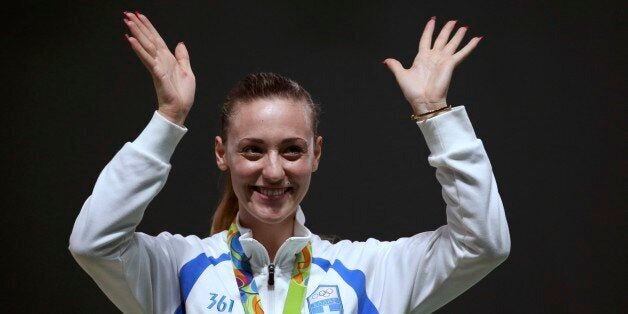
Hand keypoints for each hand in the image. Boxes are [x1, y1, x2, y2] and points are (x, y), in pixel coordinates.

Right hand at [123, 11, 195, 125]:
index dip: (148, 27)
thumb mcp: (187, 71)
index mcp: (168, 59)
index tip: (139, 16)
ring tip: (128, 22)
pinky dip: (140, 49)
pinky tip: (131, 40)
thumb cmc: (182, 95)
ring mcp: (157, 67)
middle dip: (139, 26)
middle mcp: (160, 61)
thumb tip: (180, 44)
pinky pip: (147, 59)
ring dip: (137, 33)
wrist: (180, 110)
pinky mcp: (157, 74)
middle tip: (127, 14)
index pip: (156, 39)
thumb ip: (183, 57)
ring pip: (146, 46)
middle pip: (148, 39)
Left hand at [383, 17, 481, 115]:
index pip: (426, 39)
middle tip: (453, 21)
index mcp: (422, 58)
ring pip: (452, 44)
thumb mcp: (401, 76)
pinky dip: (470, 46)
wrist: (424, 101)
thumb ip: (395, 66)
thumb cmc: (413, 92)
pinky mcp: (451, 64)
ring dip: (458, 35)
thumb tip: (385, 61)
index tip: (433, 20)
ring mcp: (443, 60)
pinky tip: (477, 38)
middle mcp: (433, 58)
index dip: (429, 30)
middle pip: (441, 39)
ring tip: (464, 27)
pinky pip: (462, 53)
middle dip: (447, 30)